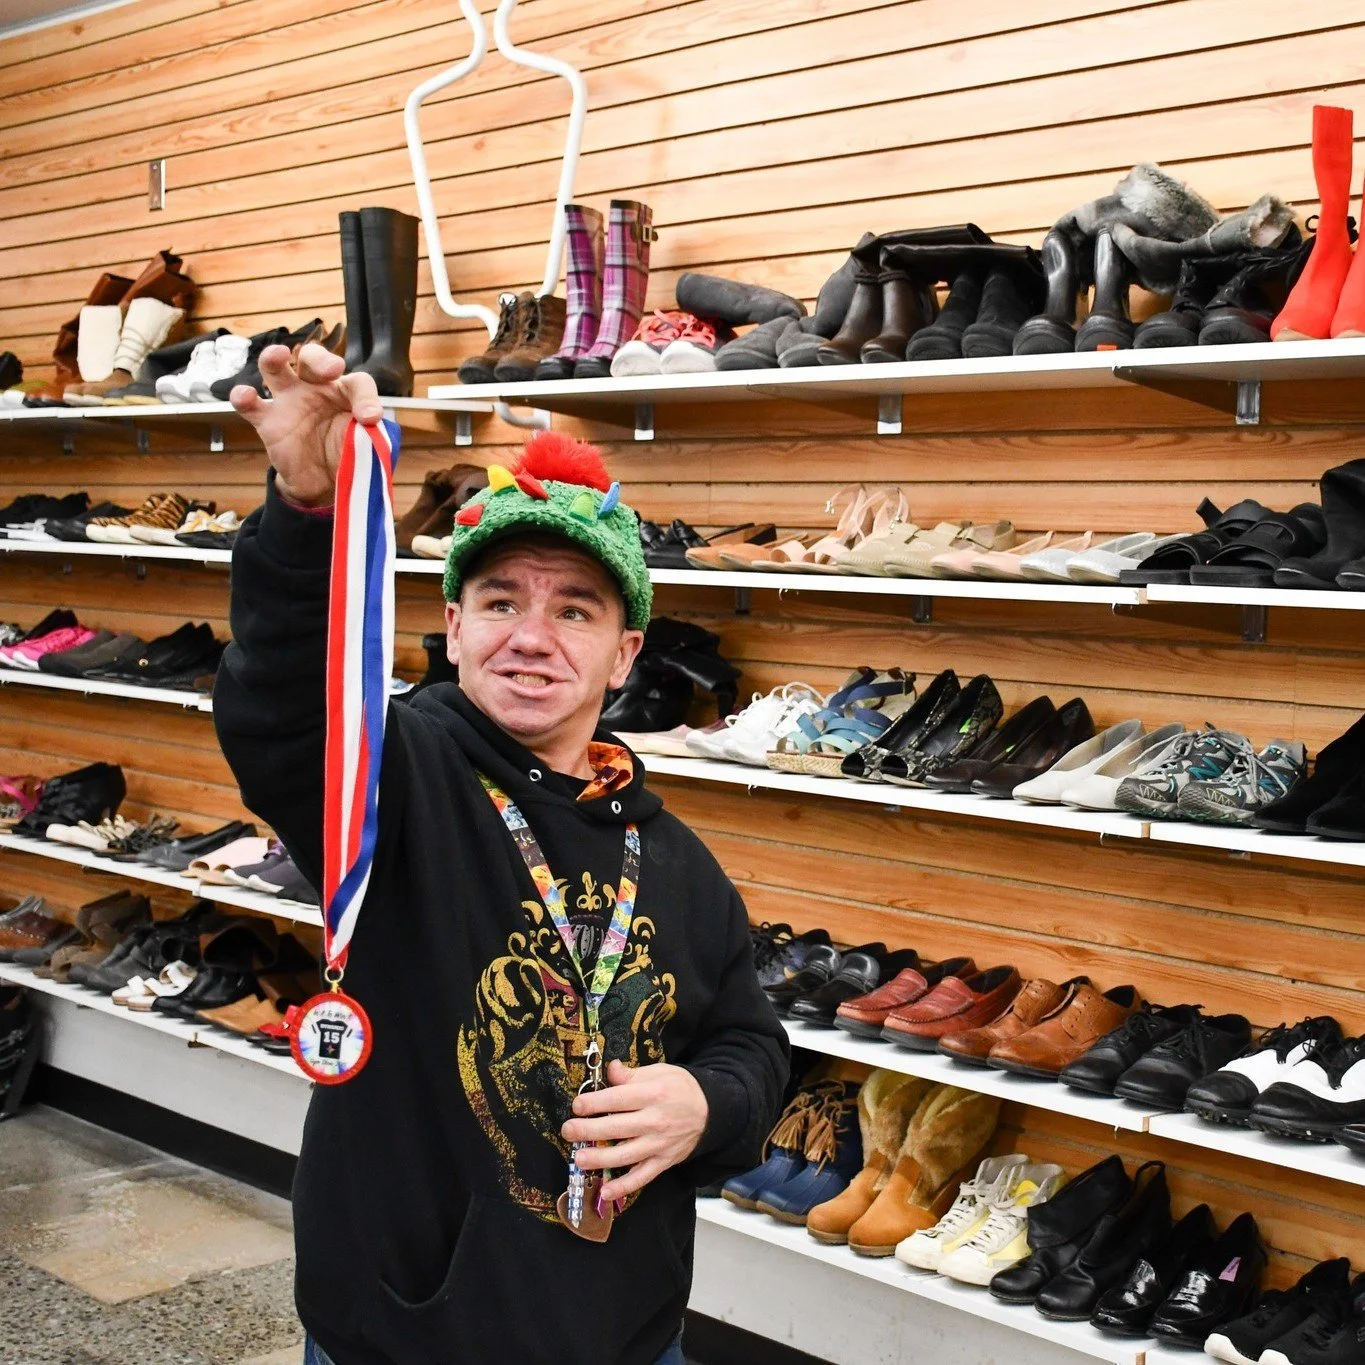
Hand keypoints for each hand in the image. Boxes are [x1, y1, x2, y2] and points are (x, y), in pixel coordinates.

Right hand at [230, 342, 383, 506]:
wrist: (323, 482)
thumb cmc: (346, 453)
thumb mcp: (366, 443)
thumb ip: (371, 432)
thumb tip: (370, 422)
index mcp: (345, 392)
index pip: (358, 383)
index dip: (366, 397)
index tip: (370, 419)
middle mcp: (315, 389)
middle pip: (313, 359)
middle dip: (321, 359)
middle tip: (333, 369)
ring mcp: (289, 402)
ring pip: (275, 369)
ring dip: (274, 357)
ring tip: (279, 355)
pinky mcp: (268, 421)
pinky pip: (251, 404)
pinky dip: (243, 396)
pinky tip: (246, 395)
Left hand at [562, 1059, 708, 1202]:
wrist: (710, 1112)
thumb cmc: (680, 1088)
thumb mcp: (660, 1072)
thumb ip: (632, 1075)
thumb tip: (610, 1070)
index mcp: (653, 1094)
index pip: (617, 1099)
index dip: (593, 1103)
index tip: (577, 1106)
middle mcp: (655, 1121)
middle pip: (616, 1127)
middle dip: (588, 1130)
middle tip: (568, 1130)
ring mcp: (659, 1144)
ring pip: (625, 1155)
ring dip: (599, 1159)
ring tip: (579, 1159)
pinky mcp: (663, 1162)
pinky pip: (642, 1177)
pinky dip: (624, 1187)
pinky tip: (605, 1192)